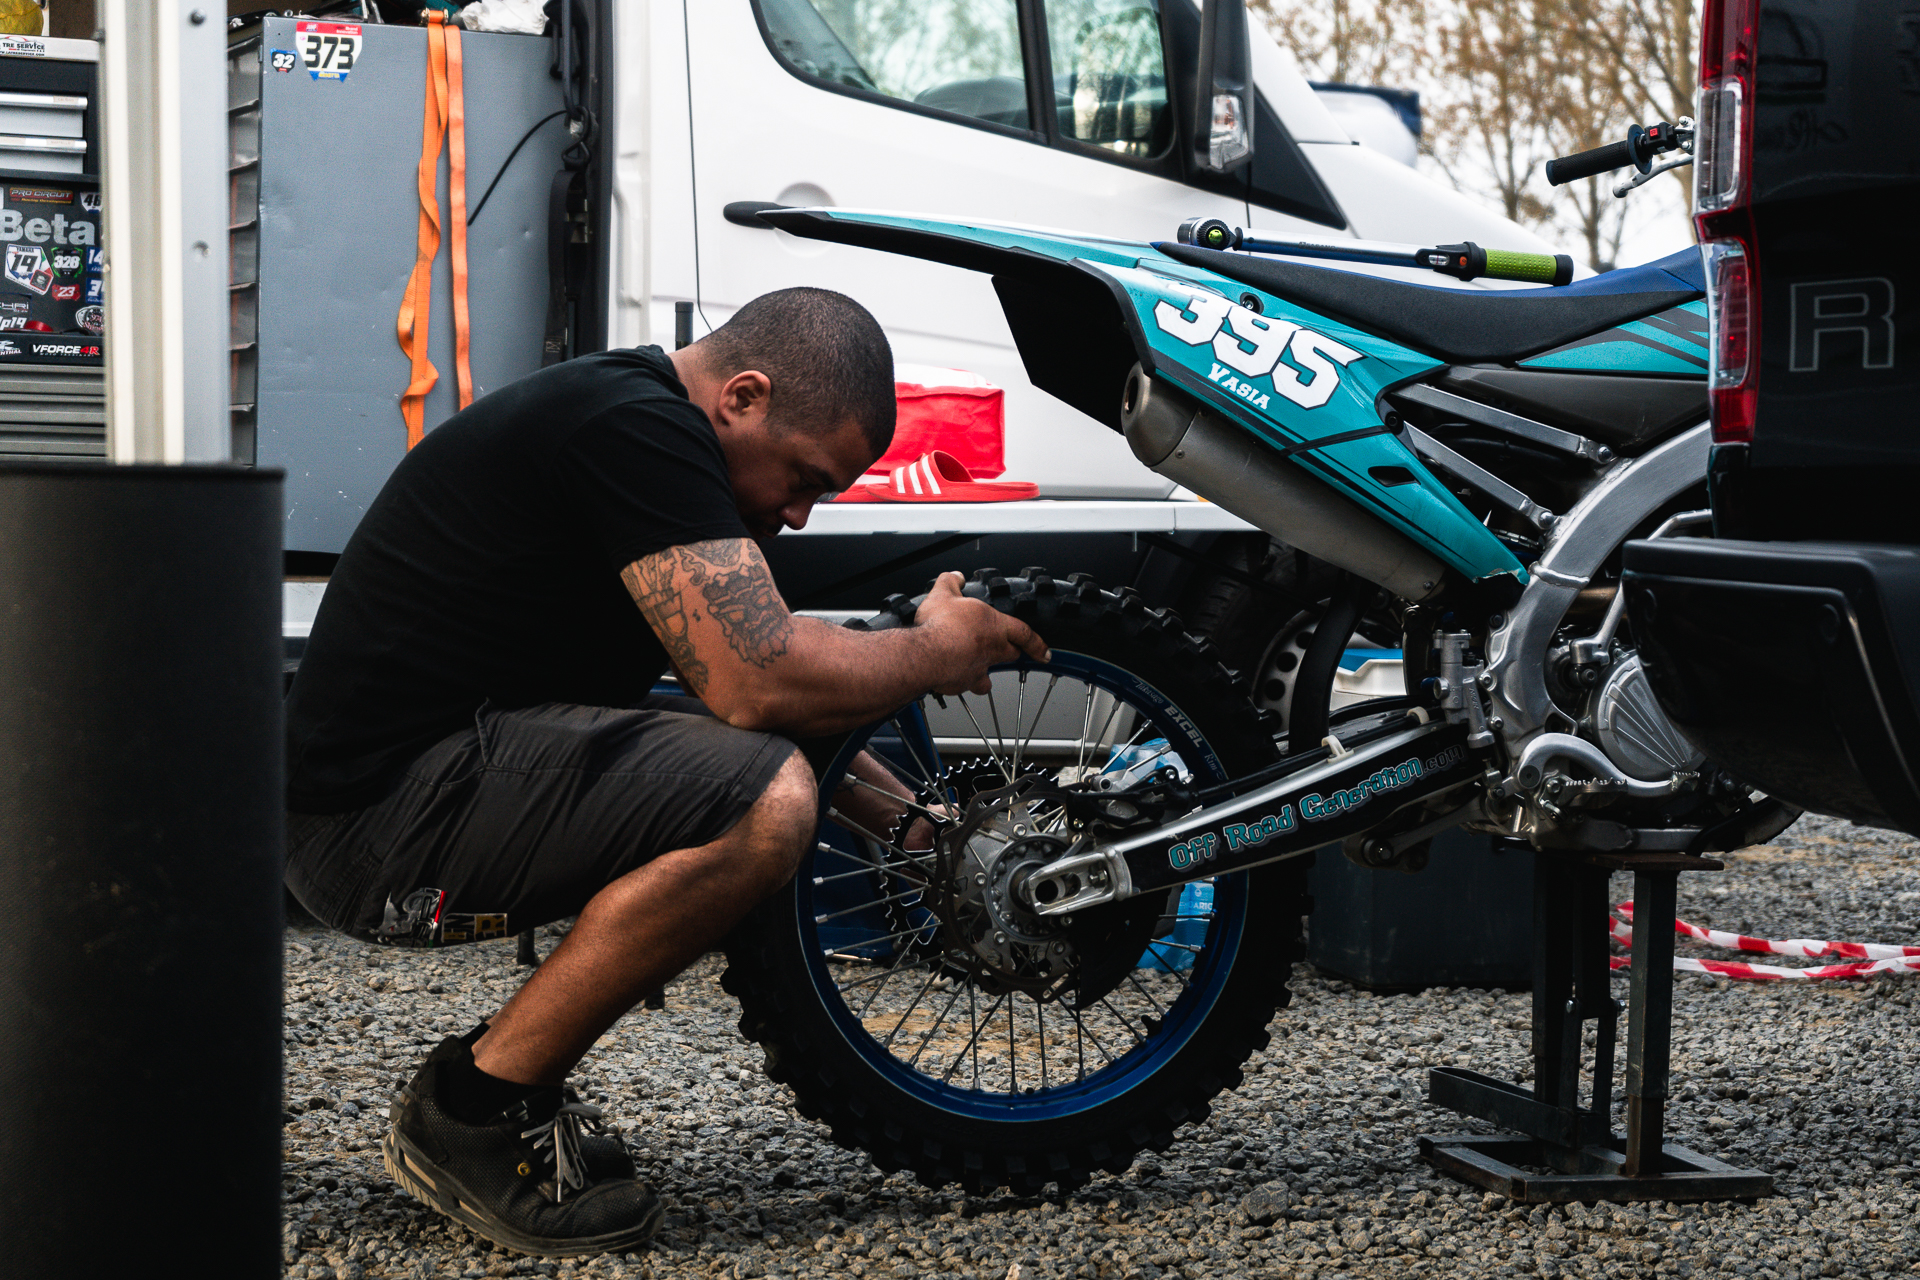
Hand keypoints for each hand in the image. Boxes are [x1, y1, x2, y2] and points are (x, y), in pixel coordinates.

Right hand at [912, 571, 1049, 694]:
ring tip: (975, 670)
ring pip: (989, 677)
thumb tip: (955, 576)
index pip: (1025, 634)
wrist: (925, 656)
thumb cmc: (939, 627)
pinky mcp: (962, 684)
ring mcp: (978, 669)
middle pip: (1010, 654)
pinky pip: (965, 686)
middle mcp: (991, 650)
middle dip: (1010, 652)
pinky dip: (960, 682)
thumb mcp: (943, 594)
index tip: (1044, 653)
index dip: (1037, 643)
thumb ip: (951, 582)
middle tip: (1006, 651)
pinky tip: (949, 677)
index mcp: (994, 625)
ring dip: (985, 675)